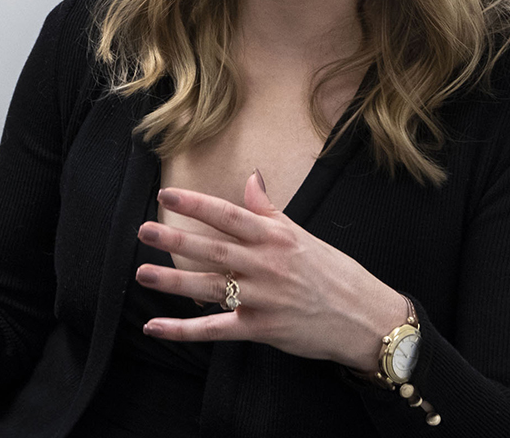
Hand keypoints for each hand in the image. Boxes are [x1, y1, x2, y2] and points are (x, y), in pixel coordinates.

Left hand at [134, 170, 407, 369]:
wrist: (367, 318)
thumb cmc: (335, 274)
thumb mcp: (303, 235)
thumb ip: (269, 211)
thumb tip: (250, 179)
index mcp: (276, 237)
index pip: (229, 215)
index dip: (196, 204)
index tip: (167, 195)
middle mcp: (267, 265)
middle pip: (214, 249)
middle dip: (176, 240)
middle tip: (144, 231)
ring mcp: (263, 298)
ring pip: (210, 288)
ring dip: (173, 282)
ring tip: (142, 274)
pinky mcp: (261, 328)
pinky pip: (216, 330)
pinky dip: (184, 330)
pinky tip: (155, 327)